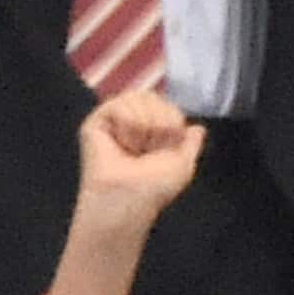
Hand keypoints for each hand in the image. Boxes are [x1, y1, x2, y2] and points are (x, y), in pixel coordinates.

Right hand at [74, 90, 206, 232]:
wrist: (129, 197)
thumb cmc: (154, 188)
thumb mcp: (184, 165)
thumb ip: (191, 144)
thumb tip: (198, 128)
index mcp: (151, 135)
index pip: (167, 107)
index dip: (173, 122)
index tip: (168, 146)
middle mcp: (132, 126)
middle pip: (153, 98)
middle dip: (160, 123)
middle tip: (150, 149)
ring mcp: (113, 123)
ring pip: (137, 97)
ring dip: (144, 125)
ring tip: (135, 148)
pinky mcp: (96, 123)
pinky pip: (119, 104)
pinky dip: (128, 124)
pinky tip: (122, 142)